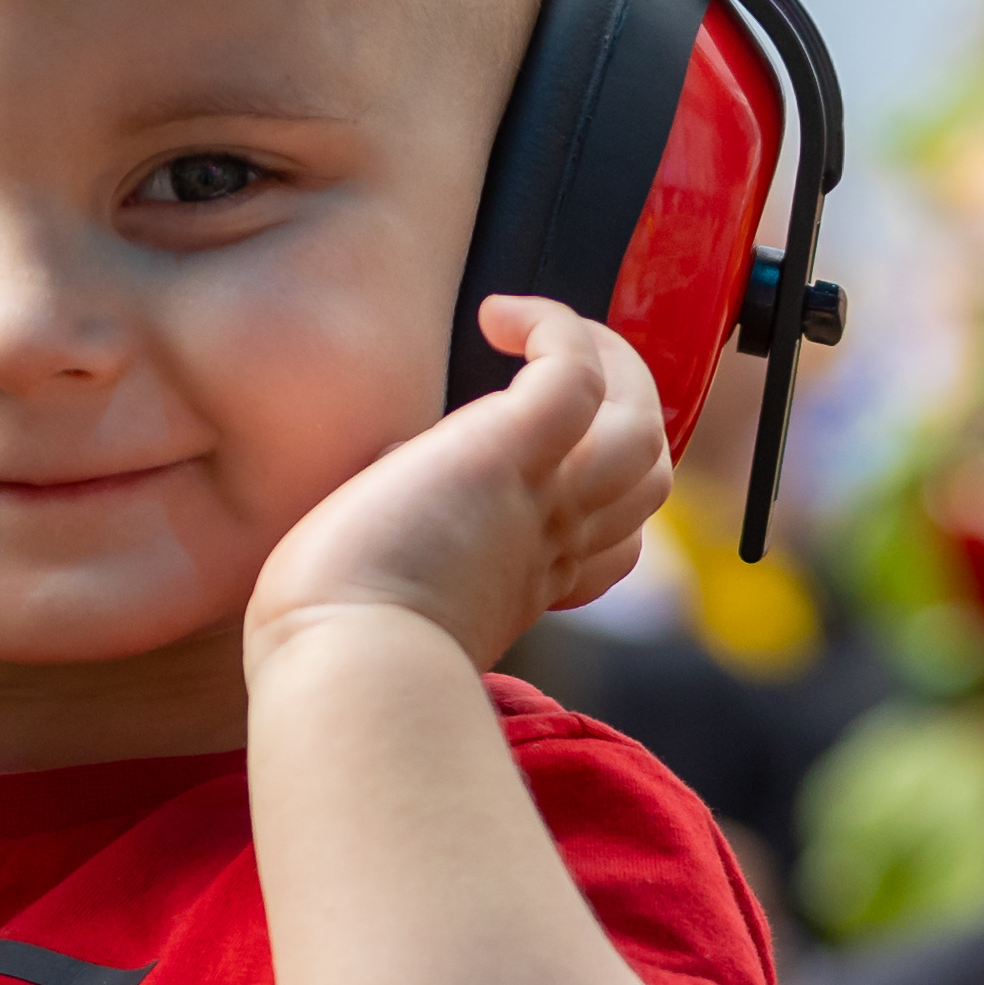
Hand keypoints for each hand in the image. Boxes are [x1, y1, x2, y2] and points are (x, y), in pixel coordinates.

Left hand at [242, 297, 671, 677]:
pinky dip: (557, 330)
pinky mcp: (511, 457)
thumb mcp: (393, 595)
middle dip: (632, 416)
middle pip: (649, 477)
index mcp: (525, 585)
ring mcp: (544, 500)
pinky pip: (576, 375)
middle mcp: (551, 544)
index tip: (542, 473)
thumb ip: (413, 548)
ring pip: (642, 428)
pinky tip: (499, 318)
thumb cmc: (334, 646)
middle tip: (559, 370)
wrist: (340, 666)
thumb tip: (386, 489)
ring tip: (543, 332)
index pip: (612, 544)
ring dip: (614, 365)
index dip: (603, 501)